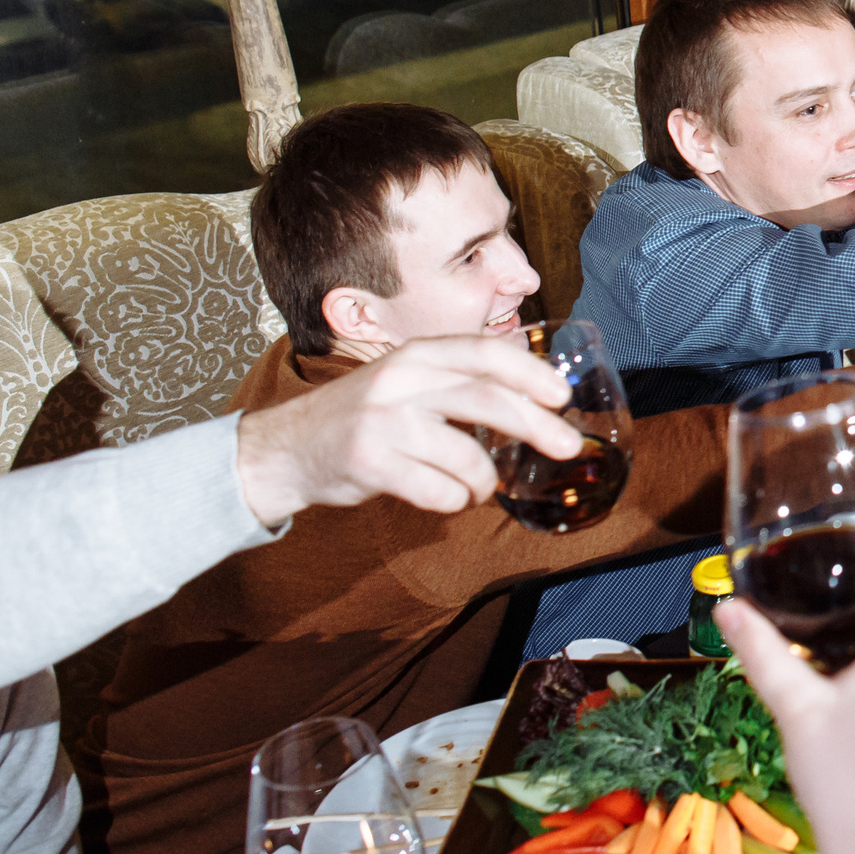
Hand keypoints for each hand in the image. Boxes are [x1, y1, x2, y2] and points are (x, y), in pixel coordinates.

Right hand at [232, 335, 579, 526]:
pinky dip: (455, 500)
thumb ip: (458, 383)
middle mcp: (400, 381)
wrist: (286, 448)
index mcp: (417, 354)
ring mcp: (382, 422)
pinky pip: (435, 490)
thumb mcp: (408, 382)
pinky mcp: (368, 463)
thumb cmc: (366, 417)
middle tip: (568, 446)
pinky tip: (449, 498)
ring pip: (464, 455)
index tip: (562, 395)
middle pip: (485, 399)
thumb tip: (537, 403)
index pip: (484, 352)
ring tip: (482, 488)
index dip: (529, 372)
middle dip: (535, 425)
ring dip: (485, 480)